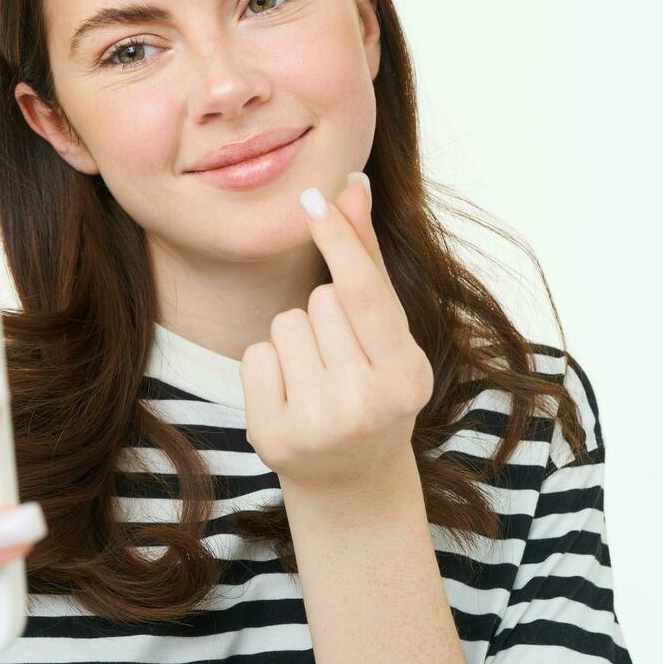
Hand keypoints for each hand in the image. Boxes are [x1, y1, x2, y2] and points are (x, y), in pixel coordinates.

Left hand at [239, 173, 433, 492]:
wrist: (350, 478)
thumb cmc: (373, 387)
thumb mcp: (387, 333)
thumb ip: (368, 259)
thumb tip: (352, 185)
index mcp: (406, 376)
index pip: (365, 293)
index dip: (339, 241)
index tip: (313, 199)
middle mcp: (367, 405)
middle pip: (319, 302)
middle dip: (325, 315)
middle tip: (342, 359)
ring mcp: (318, 425)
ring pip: (285, 324)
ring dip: (296, 339)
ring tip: (318, 377)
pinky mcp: (272, 437)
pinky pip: (255, 355)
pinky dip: (268, 367)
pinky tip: (291, 396)